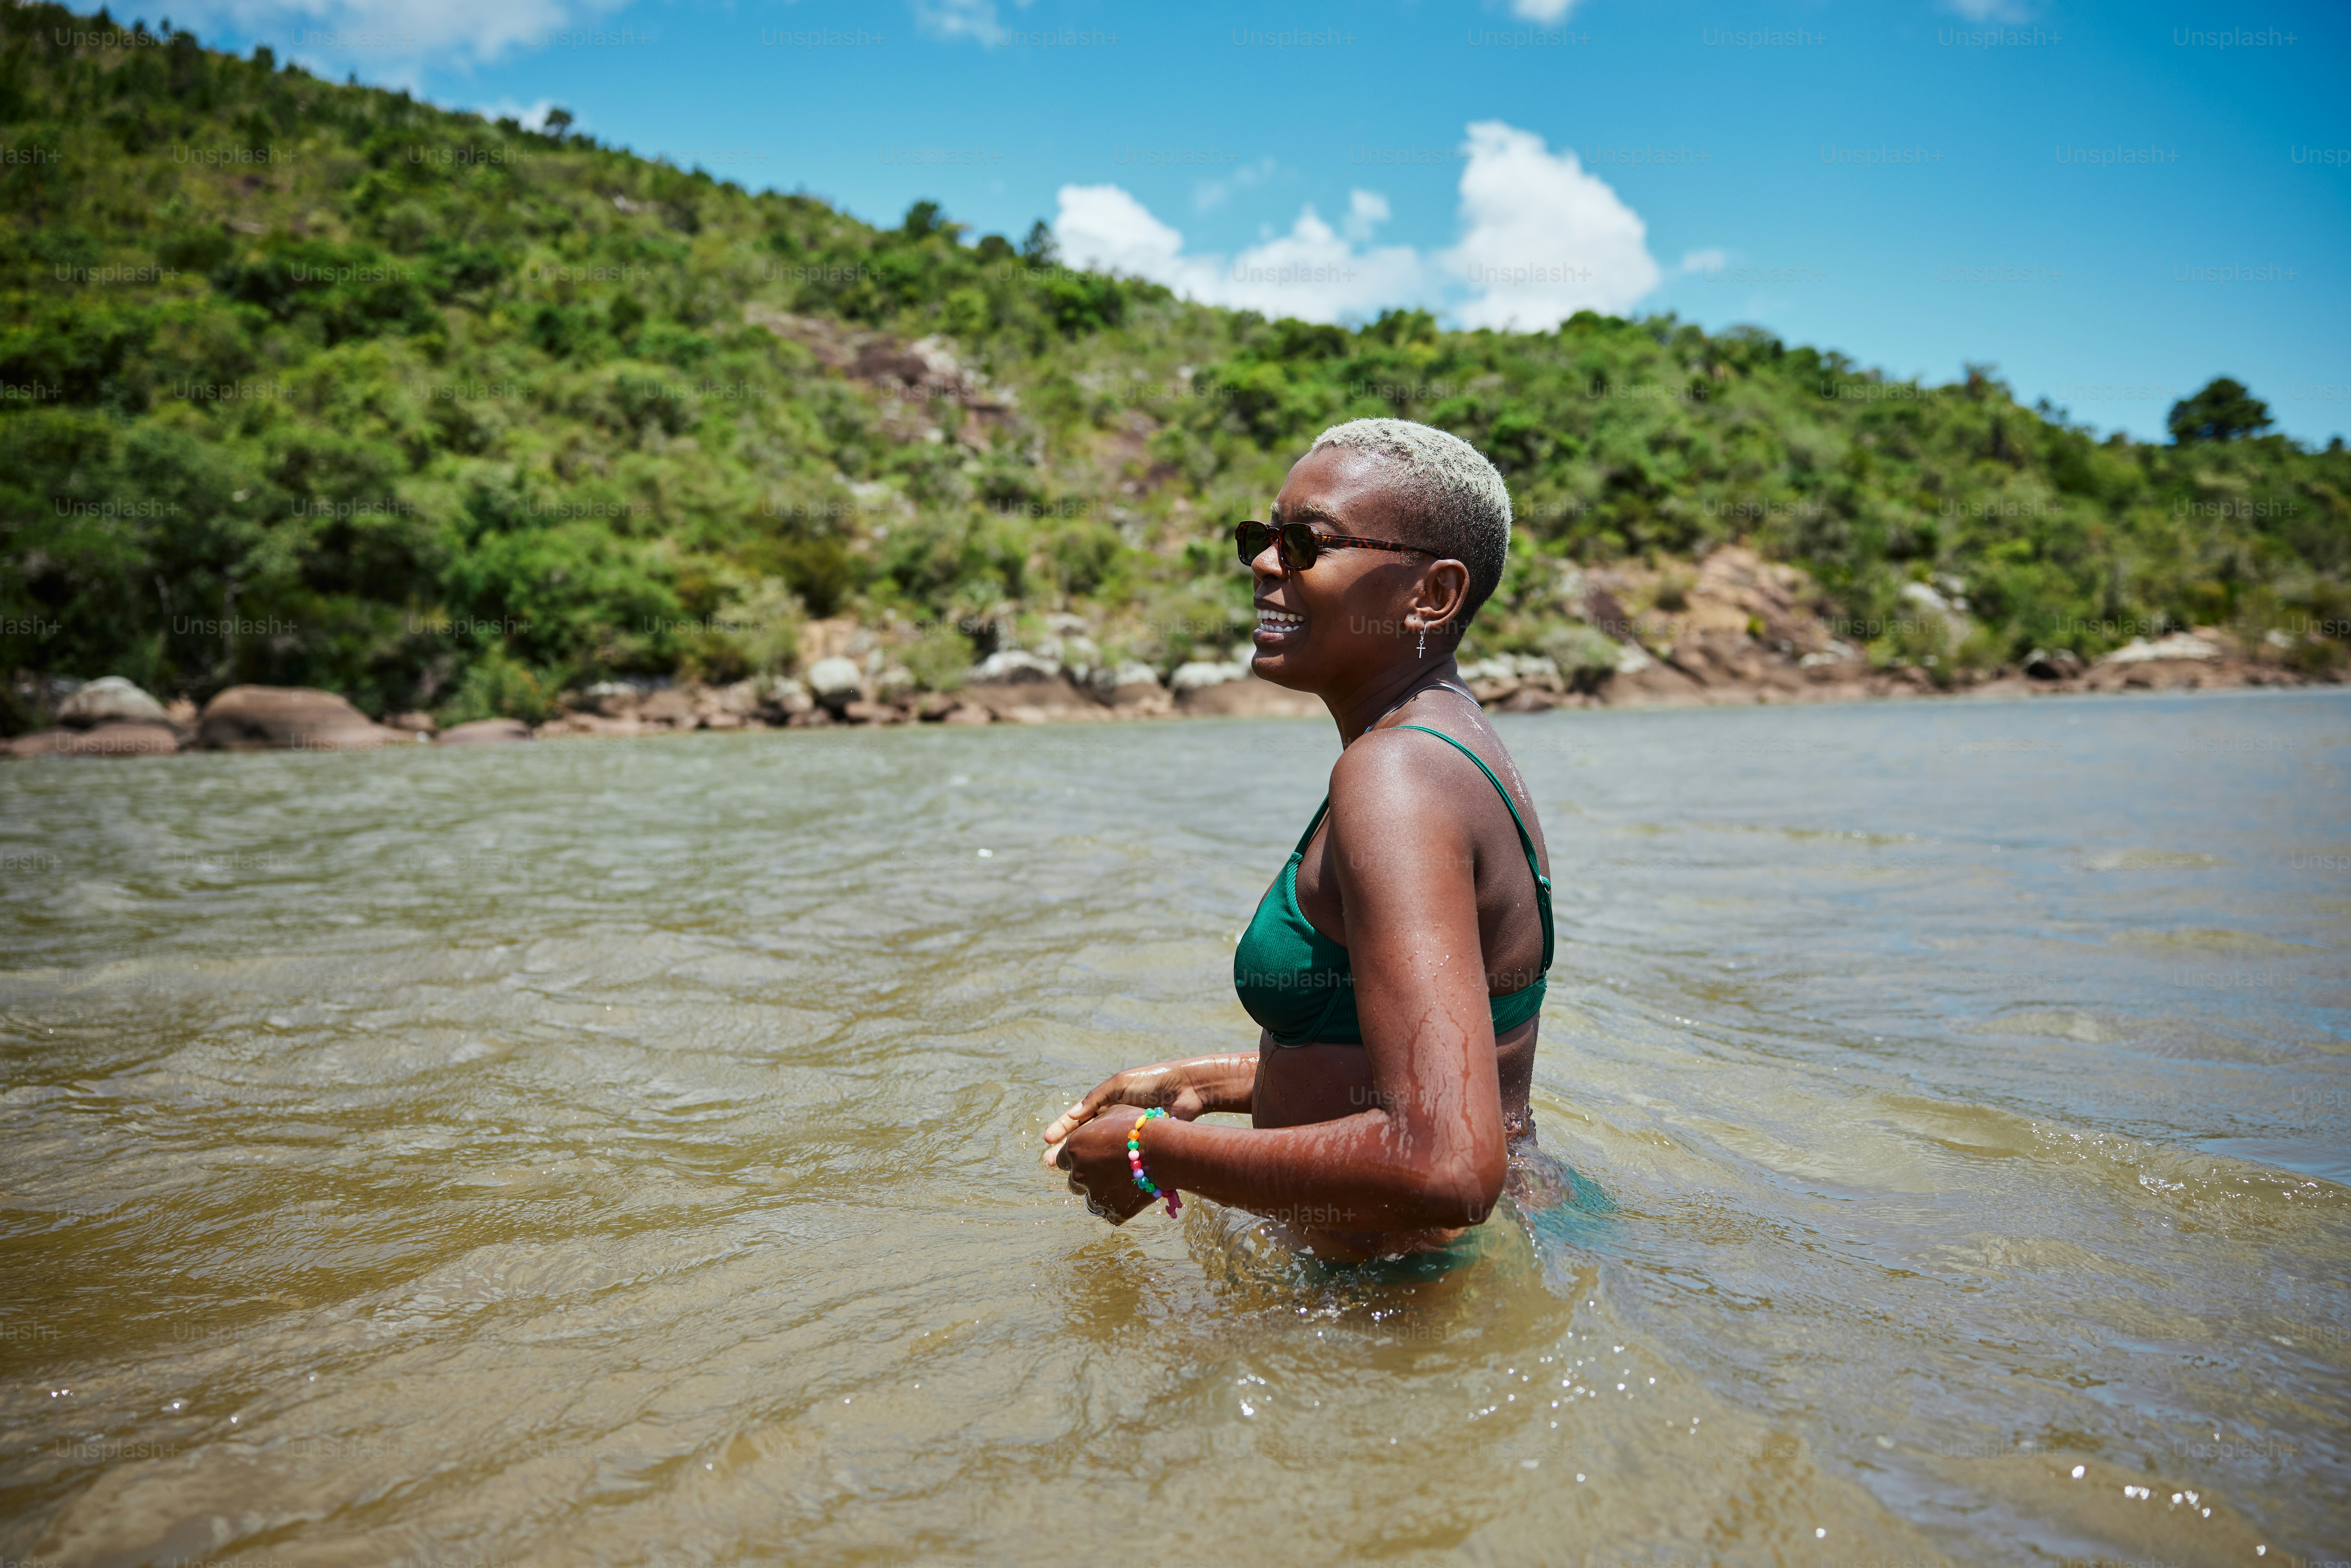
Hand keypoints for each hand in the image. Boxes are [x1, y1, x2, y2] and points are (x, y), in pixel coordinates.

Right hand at [1040, 1061, 1221, 1168]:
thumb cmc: (1152, 1081)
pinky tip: (1095, 1175)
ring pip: (1098, 1150)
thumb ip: (1096, 1099)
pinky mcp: (1140, 1145)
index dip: (1061, 1128)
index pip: (1078, 1117)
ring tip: (1067, 1173)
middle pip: (1084, 1136)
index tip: (1046, 1140)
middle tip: (1049, 1163)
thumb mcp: (1119, 1084)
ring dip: (1082, 1160)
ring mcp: (1126, 1134)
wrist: (1186, 1089)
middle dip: (1066, 1149)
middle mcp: (1113, 1118)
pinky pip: (1118, 1157)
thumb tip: (1073, 1116)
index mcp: (1106, 1101)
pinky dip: (1105, 1165)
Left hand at [1050, 1103, 1156, 1225]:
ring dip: (1102, 1193)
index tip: (1087, 1159)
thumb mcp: (1112, 1114)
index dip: (1075, 1159)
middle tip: (1107, 1171)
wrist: (1163, 1148)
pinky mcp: (1114, 1209)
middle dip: (1087, 1177)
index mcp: (1075, 1147)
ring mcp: (1096, 1193)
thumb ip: (1094, 1126)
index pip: (1061, 1159)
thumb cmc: (1138, 1127)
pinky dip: (1118, 1208)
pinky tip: (1130, 1198)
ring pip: (1091, 1199)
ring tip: (1122, 1183)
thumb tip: (1091, 1130)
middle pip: (1074, 1182)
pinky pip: (1110, 1214)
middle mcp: (1079, 1172)